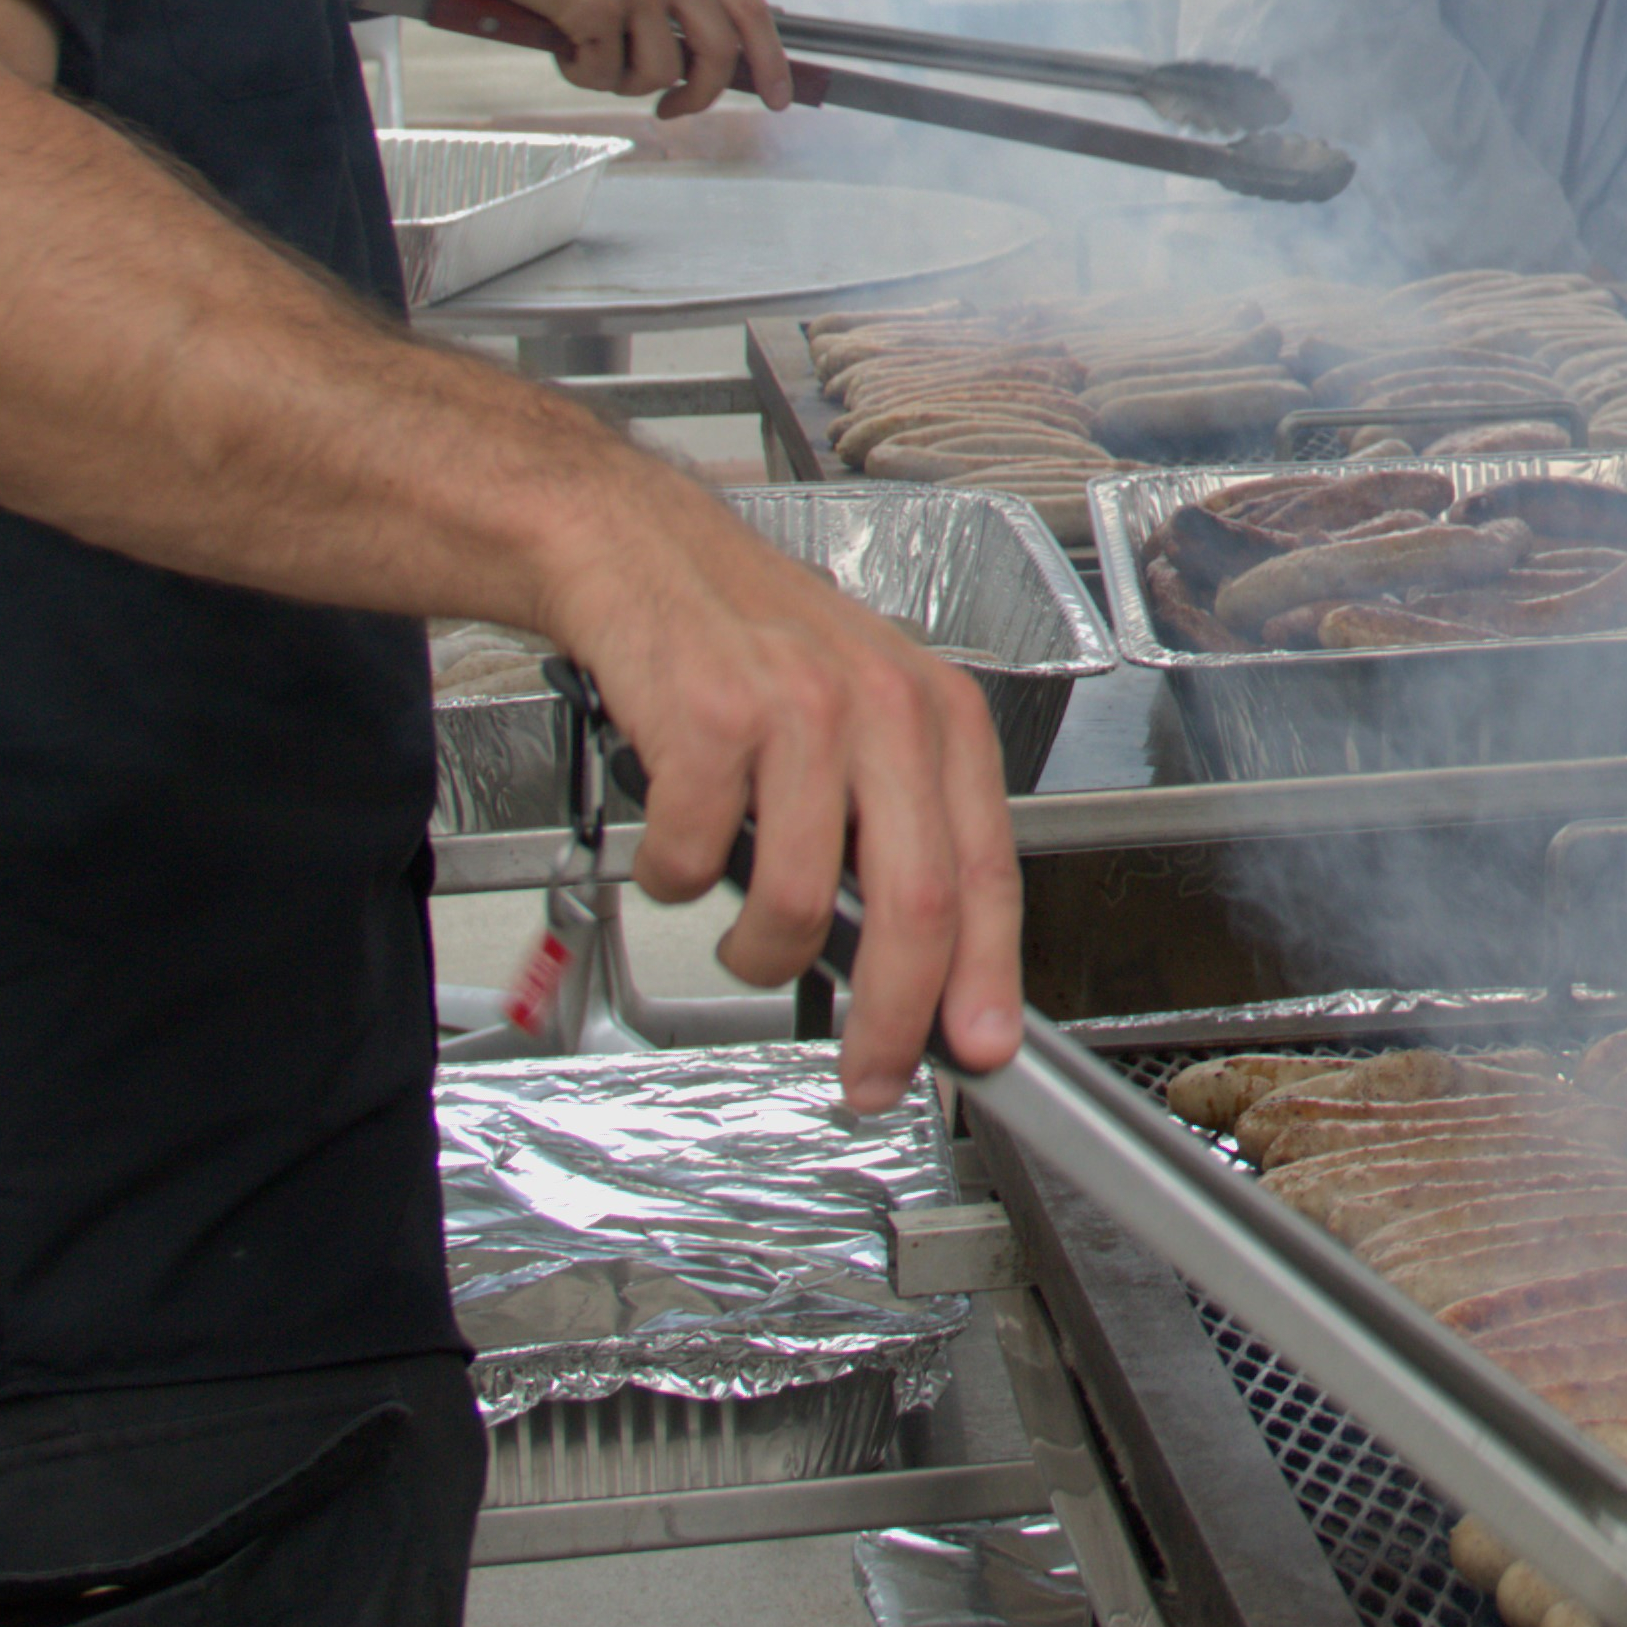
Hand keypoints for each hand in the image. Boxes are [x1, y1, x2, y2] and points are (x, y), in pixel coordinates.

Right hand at [491, 0, 790, 118]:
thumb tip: (694, 61)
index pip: (751, 10)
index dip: (772, 59)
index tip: (779, 97)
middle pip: (718, 52)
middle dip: (701, 95)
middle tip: (671, 110)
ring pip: (658, 73)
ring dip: (621, 81)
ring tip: (588, 53)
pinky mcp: (596, 7)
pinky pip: (602, 74)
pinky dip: (579, 72)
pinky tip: (561, 42)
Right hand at [532, 468, 1026, 1101]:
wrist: (638, 549)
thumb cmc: (750, 646)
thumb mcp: (860, 717)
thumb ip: (899, 827)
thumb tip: (925, 974)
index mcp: (941, 717)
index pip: (988, 870)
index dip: (986, 978)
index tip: (981, 1051)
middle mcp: (887, 708)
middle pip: (917, 903)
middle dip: (892, 1017)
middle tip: (870, 1076)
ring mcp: (801, 710)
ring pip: (801, 902)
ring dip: (760, 955)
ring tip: (743, 936)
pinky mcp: (712, 716)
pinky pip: (699, 862)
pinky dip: (680, 883)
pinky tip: (679, 847)